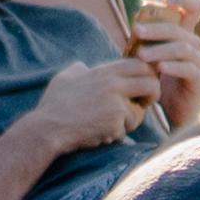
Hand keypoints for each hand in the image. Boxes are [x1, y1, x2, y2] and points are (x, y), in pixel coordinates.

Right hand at [33, 53, 160, 149]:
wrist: (46, 128)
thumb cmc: (53, 105)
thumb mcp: (64, 78)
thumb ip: (79, 69)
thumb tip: (85, 67)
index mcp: (103, 71)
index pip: (140, 64)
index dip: (148, 75)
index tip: (144, 85)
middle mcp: (112, 84)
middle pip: (151, 84)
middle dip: (153, 96)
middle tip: (144, 104)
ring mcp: (115, 102)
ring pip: (139, 112)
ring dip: (129, 122)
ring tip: (108, 125)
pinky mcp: (115, 121)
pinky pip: (125, 129)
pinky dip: (115, 134)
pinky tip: (98, 133)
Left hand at [134, 0, 199, 124]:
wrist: (173, 113)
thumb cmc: (159, 82)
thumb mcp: (150, 57)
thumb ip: (146, 40)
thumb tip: (137, 18)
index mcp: (183, 36)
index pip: (194, 8)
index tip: (167, 0)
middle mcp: (194, 47)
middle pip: (179, 29)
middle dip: (156, 28)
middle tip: (136, 30)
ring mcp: (199, 64)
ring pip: (183, 49)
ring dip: (160, 50)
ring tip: (141, 55)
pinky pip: (189, 70)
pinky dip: (174, 67)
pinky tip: (160, 69)